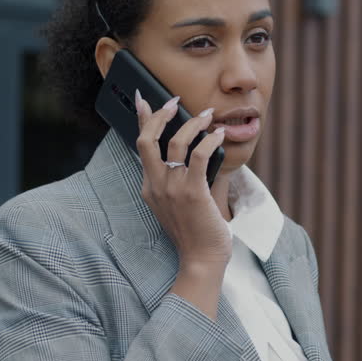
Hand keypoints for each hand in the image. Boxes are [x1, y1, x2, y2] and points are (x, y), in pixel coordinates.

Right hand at [134, 90, 231, 276]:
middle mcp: (156, 185)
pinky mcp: (193, 193)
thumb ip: (175, 182)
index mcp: (149, 187)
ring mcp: (173, 189)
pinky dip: (210, 140)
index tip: (144, 100)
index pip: (141, 146)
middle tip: (175, 102)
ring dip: (193, 124)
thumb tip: (189, 156)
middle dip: (160, 115)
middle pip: (148, 139)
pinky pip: (200, 156)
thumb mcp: (176, 204)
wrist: (201, 259)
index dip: (142, 120)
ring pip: (176, 143)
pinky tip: (219, 135)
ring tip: (208, 116)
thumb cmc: (194, 232)